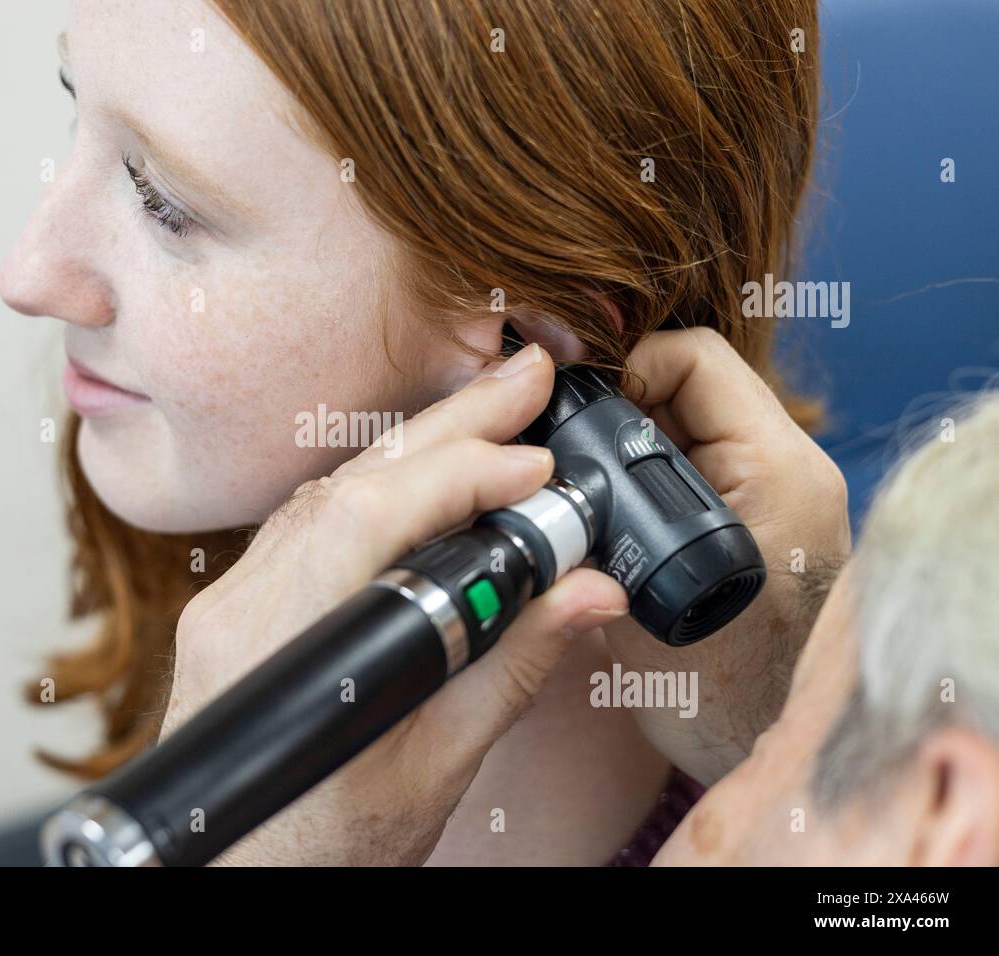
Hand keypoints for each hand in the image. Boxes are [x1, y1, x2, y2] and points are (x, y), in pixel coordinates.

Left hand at [164, 344, 627, 865]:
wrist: (234, 883)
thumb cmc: (320, 851)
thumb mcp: (433, 770)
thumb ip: (509, 669)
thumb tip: (585, 593)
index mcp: (281, 645)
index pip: (374, 516)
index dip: (464, 475)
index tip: (540, 471)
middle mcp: (241, 606)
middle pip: (353, 482)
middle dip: (451, 423)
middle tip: (525, 378)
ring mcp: (231, 602)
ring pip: (329, 492)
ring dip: (416, 450)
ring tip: (493, 416)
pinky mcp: (240, 607)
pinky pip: (310, 523)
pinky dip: (380, 489)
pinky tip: (425, 475)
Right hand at [603, 328, 851, 783]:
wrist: (758, 743)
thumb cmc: (711, 690)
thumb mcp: (634, 600)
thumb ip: (589, 522)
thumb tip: (535, 463)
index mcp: (778, 472)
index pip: (693, 357)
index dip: (620, 372)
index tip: (571, 418)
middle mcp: (792, 466)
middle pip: (691, 381)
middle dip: (620, 407)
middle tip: (566, 449)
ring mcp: (782, 487)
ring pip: (690, 416)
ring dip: (633, 438)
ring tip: (586, 480)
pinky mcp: (765, 508)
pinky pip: (699, 454)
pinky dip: (652, 465)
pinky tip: (615, 505)